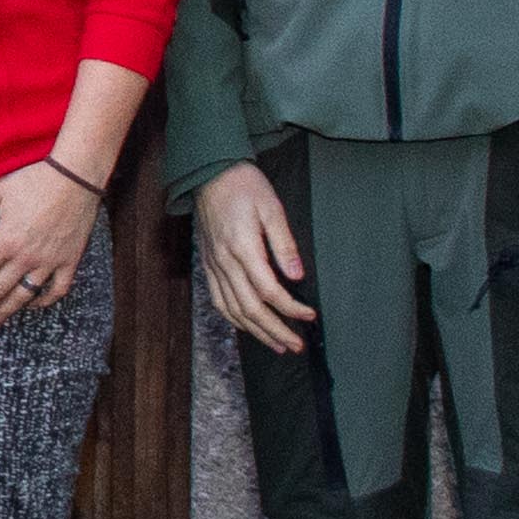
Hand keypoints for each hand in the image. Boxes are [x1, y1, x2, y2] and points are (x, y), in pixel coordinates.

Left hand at [0, 157, 103, 326]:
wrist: (75, 177)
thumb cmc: (35, 179)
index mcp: (4, 241)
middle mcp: (24, 257)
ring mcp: (48, 262)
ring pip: (22, 297)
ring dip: (4, 312)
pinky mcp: (69, 261)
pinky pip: (56, 290)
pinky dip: (43, 301)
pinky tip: (32, 305)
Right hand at [193, 160, 310, 352]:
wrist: (209, 173)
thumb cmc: (244, 186)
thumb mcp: (272, 208)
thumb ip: (284, 245)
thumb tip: (298, 277)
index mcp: (243, 248)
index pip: (270, 291)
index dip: (291, 308)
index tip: (310, 315)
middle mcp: (225, 262)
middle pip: (251, 309)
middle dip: (276, 331)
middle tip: (296, 345)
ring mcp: (213, 266)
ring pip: (234, 310)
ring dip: (257, 332)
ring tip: (278, 345)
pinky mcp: (208, 265)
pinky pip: (219, 301)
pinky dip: (234, 319)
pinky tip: (249, 327)